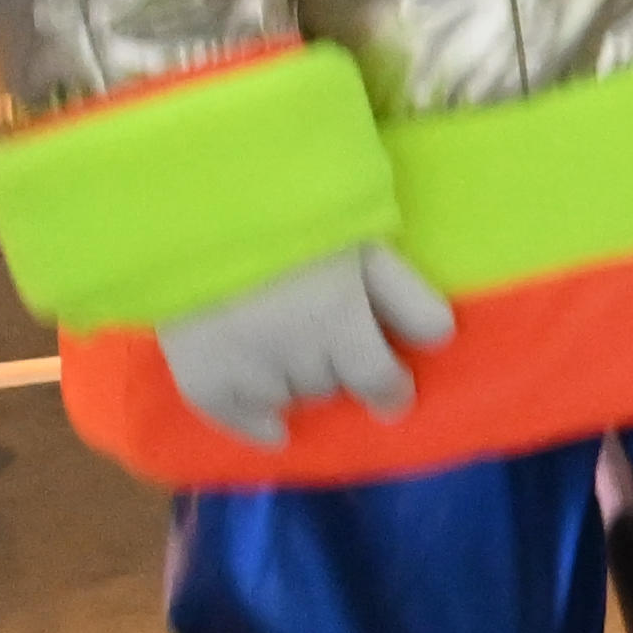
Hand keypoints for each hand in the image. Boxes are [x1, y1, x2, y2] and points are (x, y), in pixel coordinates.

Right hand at [156, 241, 456, 445]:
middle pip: (333, 386)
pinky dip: (258, 424)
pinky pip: (235, 417)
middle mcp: (290, 352)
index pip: (377, 379)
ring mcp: (242, 367)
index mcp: (335, 317)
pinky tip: (276, 430)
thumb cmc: (290, 213)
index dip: (391, 388)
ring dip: (300, 385)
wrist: (192, 202)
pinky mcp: (200, 375)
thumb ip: (404, 294)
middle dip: (340, 370)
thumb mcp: (364, 243)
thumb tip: (441, 340)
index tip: (394, 390)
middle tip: (332, 347)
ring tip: (293, 358)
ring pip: (291, 400)